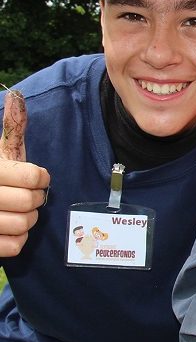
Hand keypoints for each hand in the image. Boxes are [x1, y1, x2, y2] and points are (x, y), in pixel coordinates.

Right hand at [0, 90, 49, 256]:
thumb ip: (11, 128)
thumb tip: (17, 95)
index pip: (35, 177)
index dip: (41, 178)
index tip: (37, 177)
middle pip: (31, 202)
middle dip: (34, 199)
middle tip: (27, 196)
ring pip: (24, 224)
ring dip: (27, 220)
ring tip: (18, 212)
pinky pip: (15, 246)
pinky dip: (17, 240)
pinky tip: (9, 230)